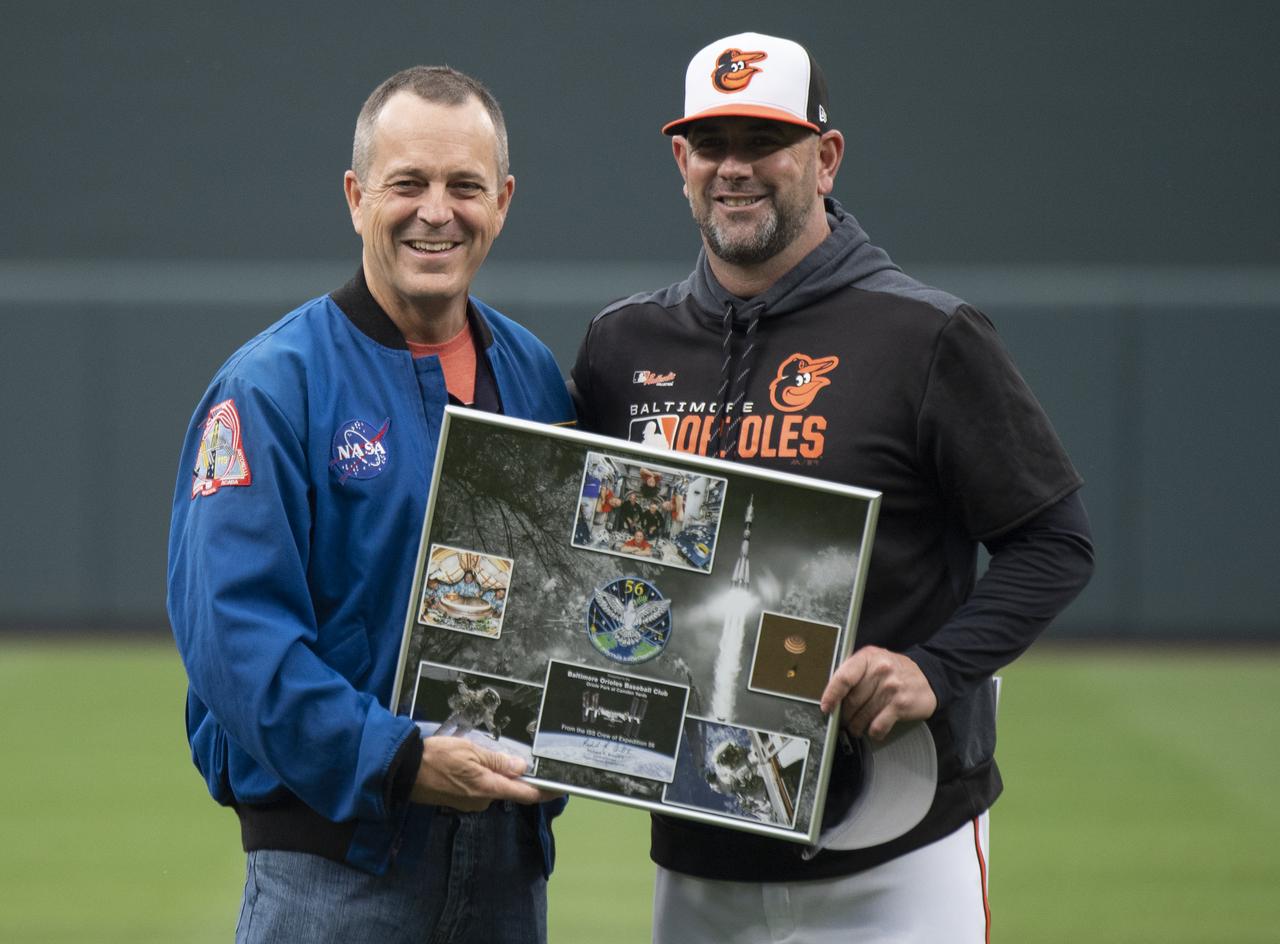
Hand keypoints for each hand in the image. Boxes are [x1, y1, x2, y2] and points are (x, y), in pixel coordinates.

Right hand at [410, 736, 560, 810]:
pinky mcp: (459, 801)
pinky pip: (478, 789)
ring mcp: (469, 803)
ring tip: (480, 753)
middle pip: (508, 788)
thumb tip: (522, 768)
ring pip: (492, 786)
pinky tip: (468, 762)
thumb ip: (497, 761)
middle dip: (512, 774)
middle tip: (513, 753)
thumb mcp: (470, 751)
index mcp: (488, 787)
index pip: (525, 794)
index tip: (561, 788)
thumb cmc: (436, 757)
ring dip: (492, 773)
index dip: (545, 792)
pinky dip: (479, 777)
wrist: (403, 772)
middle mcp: (482, 800)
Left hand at [819, 646, 937, 740]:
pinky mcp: (901, 704)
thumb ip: (854, 672)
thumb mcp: (873, 661)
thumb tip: (831, 695)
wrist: (928, 676)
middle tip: (844, 721)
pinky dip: (873, 732)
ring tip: (856, 728)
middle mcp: (880, 670)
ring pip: (863, 715)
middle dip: (845, 715)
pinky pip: (878, 725)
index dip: (831, 695)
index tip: (826, 708)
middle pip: (852, 700)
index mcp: (868, 657)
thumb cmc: (894, 670)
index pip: (843, 678)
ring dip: (857, 726)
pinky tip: (874, 730)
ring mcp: (892, 687)